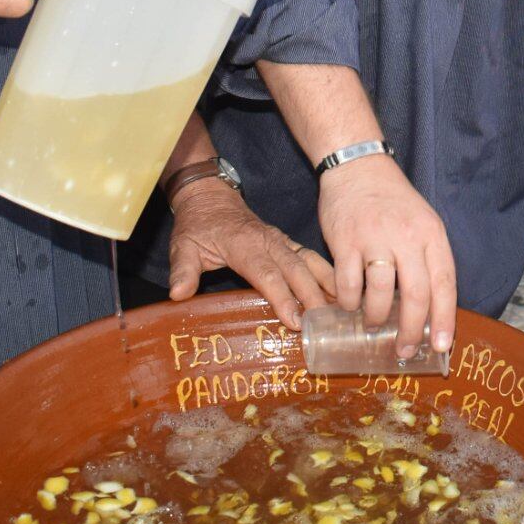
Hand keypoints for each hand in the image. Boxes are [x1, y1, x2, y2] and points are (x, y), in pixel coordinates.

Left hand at [168, 179, 334, 328]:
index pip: (266, 273)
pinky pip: (312, 258)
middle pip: (295, 269)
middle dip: (312, 297)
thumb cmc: (198, 226)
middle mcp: (268, 241)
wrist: (211, 198)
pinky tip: (341, 293)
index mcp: (243, 244)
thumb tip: (179, 293)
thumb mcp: (183, 246)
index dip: (281, 296)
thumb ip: (183, 270)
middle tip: (326, 324)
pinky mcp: (288, 244)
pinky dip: (328, 275)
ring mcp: (281, 241)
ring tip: (345, 309)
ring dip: (327, 285)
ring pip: (310, 262)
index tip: (294, 321)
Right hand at [315, 158, 456, 356]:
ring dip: (376, 317)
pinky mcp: (345, 241)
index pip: (445, 283)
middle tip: (403, 350)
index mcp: (431, 234)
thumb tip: (430, 309)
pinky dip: (349, 301)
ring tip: (373, 325)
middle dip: (410, 330)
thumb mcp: (423, 222)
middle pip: (416, 294)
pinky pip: (349, 284)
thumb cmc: (393, 201)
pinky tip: (349, 305)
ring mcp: (375, 238)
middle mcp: (406, 237)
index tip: (441, 346)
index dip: (444, 319)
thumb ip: (428, 258)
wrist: (359, 168)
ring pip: (381, 293)